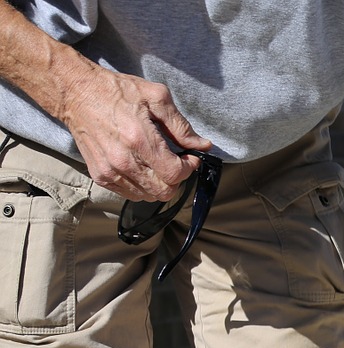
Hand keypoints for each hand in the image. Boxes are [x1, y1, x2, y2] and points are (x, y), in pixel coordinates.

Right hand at [59, 64, 209, 200]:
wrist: (76, 92)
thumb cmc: (117, 91)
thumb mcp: (156, 97)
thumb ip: (181, 126)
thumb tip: (203, 145)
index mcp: (139, 139)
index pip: (175, 174)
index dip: (189, 168)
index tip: (189, 156)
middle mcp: (123, 160)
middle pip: (164, 191)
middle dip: (177, 178)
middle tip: (175, 161)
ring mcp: (109, 171)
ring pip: (149, 196)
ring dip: (160, 183)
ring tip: (157, 162)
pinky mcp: (100, 176)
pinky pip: (130, 194)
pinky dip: (142, 185)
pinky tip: (141, 166)